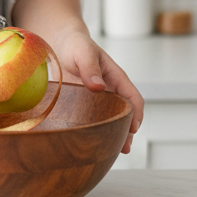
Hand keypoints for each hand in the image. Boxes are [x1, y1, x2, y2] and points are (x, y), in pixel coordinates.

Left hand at [50, 30, 144, 153]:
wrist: (60, 44)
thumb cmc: (76, 45)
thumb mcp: (84, 53)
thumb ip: (90, 68)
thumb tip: (98, 87)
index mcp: (116, 78)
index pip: (132, 97)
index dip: (136, 113)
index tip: (134, 128)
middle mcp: (108, 91)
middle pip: (123, 114)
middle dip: (126, 131)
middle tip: (124, 148)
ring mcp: (95, 99)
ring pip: (108, 120)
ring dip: (112, 134)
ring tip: (112, 152)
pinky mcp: (80, 104)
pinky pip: (90, 119)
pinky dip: (93, 131)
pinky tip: (90, 144)